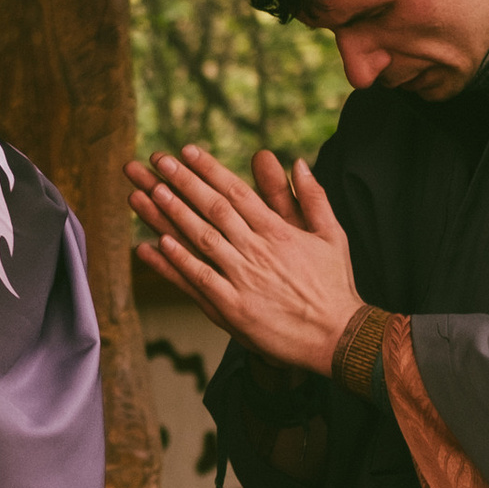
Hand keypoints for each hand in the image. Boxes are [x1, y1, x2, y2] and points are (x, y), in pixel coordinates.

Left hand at [125, 143, 360, 375]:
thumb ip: (314, 198)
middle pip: (214, 208)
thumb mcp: (332, 235)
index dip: (209, 169)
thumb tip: (299, 163)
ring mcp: (243, 279)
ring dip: (174, 214)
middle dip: (184, 182)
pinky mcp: (234, 308)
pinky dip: (179, 260)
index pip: (237, 192)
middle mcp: (258, 250)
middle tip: (159, 161)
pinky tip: (157, 243)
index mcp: (279, 231)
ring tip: (151, 192)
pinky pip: (200, 279)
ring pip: (203, 239)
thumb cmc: (334, 285)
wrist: (337, 336)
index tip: (187, 151)